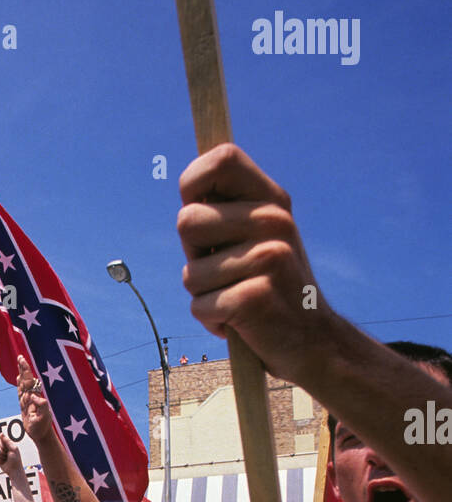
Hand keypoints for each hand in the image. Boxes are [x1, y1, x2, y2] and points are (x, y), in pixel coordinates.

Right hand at [0, 432, 24, 480]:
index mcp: (7, 444)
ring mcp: (0, 453)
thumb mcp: (13, 449)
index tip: (7, 450)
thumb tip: (0, 433)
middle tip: (6, 455)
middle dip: (0, 452)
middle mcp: (3, 447)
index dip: (2, 446)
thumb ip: (7, 441)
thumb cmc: (15, 460)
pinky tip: (2, 462)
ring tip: (5, 459)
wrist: (14, 470)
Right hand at [16, 356, 51, 443]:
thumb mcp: (43, 418)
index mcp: (35, 397)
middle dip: (23, 369)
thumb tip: (35, 396)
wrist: (41, 435)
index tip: (22, 360)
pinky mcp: (25, 406)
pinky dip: (19, 385)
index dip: (25, 370)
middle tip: (20, 357)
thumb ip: (42, 406)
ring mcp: (28, 401)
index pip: (29, 381)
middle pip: (26, 380)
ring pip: (23, 385)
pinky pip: (21, 392)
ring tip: (20, 364)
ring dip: (22, 374)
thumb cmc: (42, 428)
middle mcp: (32, 397)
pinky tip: (18, 379)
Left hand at [177, 144, 330, 371]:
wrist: (315, 343)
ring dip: (204, 295)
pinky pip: (200, 307)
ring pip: (189, 274)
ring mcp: (267, 257)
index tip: (199, 208)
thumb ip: (227, 211)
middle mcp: (273, 221)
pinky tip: (241, 322)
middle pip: (187, 221)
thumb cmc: (273, 288)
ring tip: (237, 298)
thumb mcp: (260, 237)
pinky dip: (212, 321)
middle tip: (227, 272)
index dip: (194, 182)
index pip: (221, 158)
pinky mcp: (254, 297)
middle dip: (194, 255)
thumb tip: (188, 190)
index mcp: (273, 200)